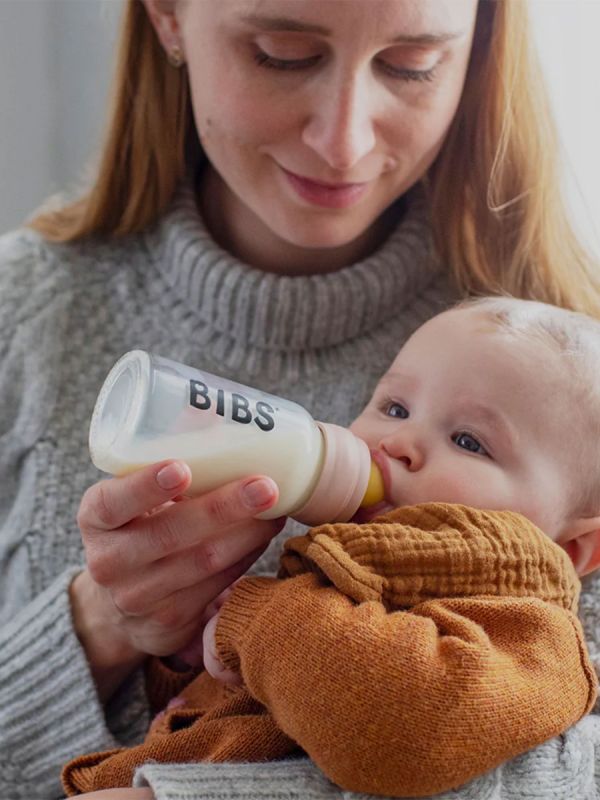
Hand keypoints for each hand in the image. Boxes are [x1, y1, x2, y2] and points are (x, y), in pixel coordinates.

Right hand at [72, 460, 282, 699]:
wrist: (119, 602)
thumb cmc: (138, 523)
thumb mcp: (133, 491)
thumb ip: (166, 452)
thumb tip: (213, 409)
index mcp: (95, 519)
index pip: (112, 503)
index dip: (145, 487)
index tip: (181, 469)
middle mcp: (109, 561)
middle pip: (169, 534)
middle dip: (223, 508)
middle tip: (265, 486)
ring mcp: (138, 597)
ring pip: (202, 562)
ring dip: (247, 533)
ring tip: (278, 506)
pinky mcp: (170, 622)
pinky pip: (217, 584)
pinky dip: (246, 556)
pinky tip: (265, 533)